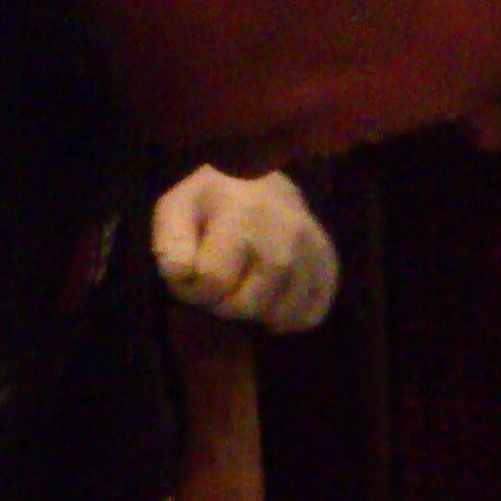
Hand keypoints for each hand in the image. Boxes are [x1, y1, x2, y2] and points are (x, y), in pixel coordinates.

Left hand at [150, 168, 339, 332]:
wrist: (264, 183)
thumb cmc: (214, 201)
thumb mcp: (177, 208)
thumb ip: (171, 243)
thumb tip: (182, 275)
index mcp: (244, 216)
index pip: (213, 281)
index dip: (192, 289)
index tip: (190, 275)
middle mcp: (288, 235)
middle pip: (247, 305)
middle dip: (223, 304)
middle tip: (219, 282)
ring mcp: (314, 253)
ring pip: (280, 316)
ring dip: (255, 313)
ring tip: (245, 288)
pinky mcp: (330, 268)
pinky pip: (310, 316)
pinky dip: (288, 318)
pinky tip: (272, 298)